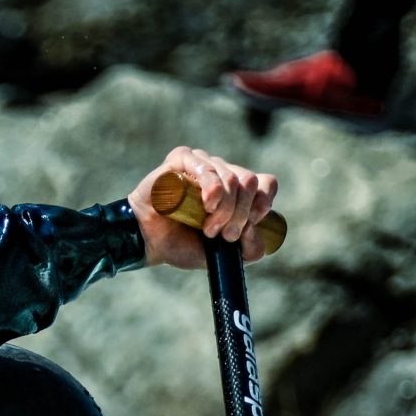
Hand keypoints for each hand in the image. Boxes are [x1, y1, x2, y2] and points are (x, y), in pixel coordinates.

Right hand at [132, 146, 278, 267]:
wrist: (148, 242)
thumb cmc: (183, 244)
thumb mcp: (223, 255)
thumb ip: (249, 250)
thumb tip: (257, 229)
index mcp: (237, 191)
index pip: (267, 183)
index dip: (263, 203)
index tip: (249, 226)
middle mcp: (223, 173)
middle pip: (251, 182)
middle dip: (241, 214)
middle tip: (225, 236)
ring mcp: (204, 164)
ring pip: (232, 178)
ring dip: (225, 209)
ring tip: (208, 229)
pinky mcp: (182, 160)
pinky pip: (207, 166)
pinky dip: (213, 188)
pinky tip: (206, 205)